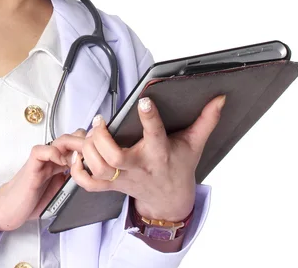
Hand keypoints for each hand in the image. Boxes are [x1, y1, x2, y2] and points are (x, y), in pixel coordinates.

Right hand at [0, 129, 86, 232]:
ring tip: (81, 155)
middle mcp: (50, 158)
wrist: (10, 209)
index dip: (88, 146)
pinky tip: (61, 161)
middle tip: (95, 151)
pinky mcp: (31, 166)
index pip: (75, 145)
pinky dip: (52, 152)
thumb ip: (70, 181)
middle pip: (70, 139)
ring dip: (72, 145)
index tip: (100, 153)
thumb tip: (87, 177)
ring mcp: (40, 160)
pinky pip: (40, 151)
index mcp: (58, 163)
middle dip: (84, 143)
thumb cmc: (32, 201)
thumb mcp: (59, 191)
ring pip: (58, 141)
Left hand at [69, 94, 225, 221]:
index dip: (149, 117)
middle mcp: (139, 166)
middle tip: (100, 120)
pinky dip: (79, 171)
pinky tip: (78, 153)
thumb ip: (206, 120)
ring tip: (89, 132)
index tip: (143, 100)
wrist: (170, 199)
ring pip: (99, 168)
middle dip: (102, 138)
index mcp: (159, 153)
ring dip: (88, 150)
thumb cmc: (179, 167)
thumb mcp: (195, 143)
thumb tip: (219, 99)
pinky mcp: (112, 185)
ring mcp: (124, 178)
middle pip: (115, 158)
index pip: (155, 135)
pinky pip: (89, 184)